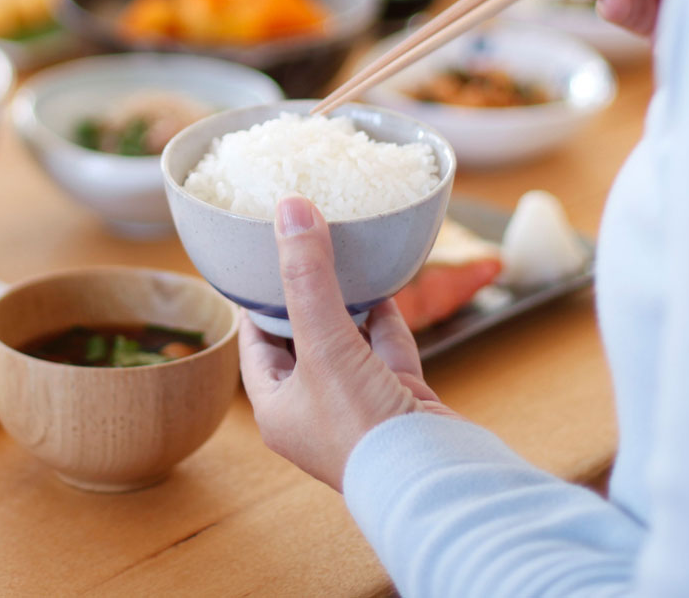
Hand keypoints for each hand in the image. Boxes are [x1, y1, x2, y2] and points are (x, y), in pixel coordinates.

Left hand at [240, 196, 461, 489]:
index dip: (253, 297)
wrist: (435, 478)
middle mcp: (315, 407)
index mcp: (278, 406)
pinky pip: (386, 346)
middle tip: (301, 242)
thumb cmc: (363, 428)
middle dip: (303, 290)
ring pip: (347, 337)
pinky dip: (384, 313)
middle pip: (301, 335)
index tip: (258, 254)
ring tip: (338, 250)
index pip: (253, 341)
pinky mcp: (399, 396)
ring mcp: (360, 402)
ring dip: (345, 298)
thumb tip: (289, 209)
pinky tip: (383, 279)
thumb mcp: (324, 344)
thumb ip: (308, 277)